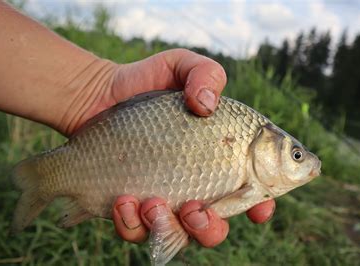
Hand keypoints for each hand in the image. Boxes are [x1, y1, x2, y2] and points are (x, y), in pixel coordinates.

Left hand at [82, 48, 275, 246]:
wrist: (98, 94)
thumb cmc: (147, 80)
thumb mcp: (181, 65)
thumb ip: (205, 73)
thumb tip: (206, 106)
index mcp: (218, 157)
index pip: (251, 189)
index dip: (261, 204)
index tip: (259, 208)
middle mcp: (194, 185)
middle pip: (216, 227)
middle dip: (210, 228)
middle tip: (194, 208)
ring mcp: (163, 200)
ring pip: (177, 238)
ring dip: (169, 229)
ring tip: (151, 202)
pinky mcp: (130, 207)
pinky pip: (135, 232)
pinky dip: (131, 224)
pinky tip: (123, 200)